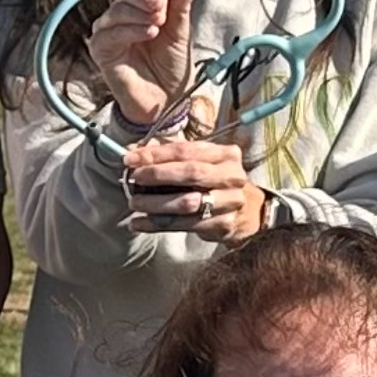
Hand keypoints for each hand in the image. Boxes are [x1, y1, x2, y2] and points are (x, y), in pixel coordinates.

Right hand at [85, 0, 208, 124]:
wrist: (165, 100)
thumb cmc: (171, 67)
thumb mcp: (181, 33)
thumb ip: (182, 6)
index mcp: (144, 7)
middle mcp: (125, 15)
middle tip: (163, 5)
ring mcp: (110, 31)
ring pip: (118, 10)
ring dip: (139, 13)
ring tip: (159, 23)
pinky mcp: (100, 49)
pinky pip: (109, 34)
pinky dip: (129, 31)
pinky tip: (148, 33)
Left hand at [122, 134, 260, 242]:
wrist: (246, 211)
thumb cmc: (213, 182)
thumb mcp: (199, 162)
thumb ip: (170, 157)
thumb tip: (134, 154)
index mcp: (226, 154)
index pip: (187, 150)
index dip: (156, 154)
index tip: (130, 159)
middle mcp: (232, 176)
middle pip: (191, 173)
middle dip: (158, 175)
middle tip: (133, 179)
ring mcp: (230, 202)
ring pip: (187, 203)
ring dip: (154, 204)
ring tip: (134, 203)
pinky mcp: (223, 225)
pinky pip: (184, 225)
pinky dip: (157, 224)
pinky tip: (139, 224)